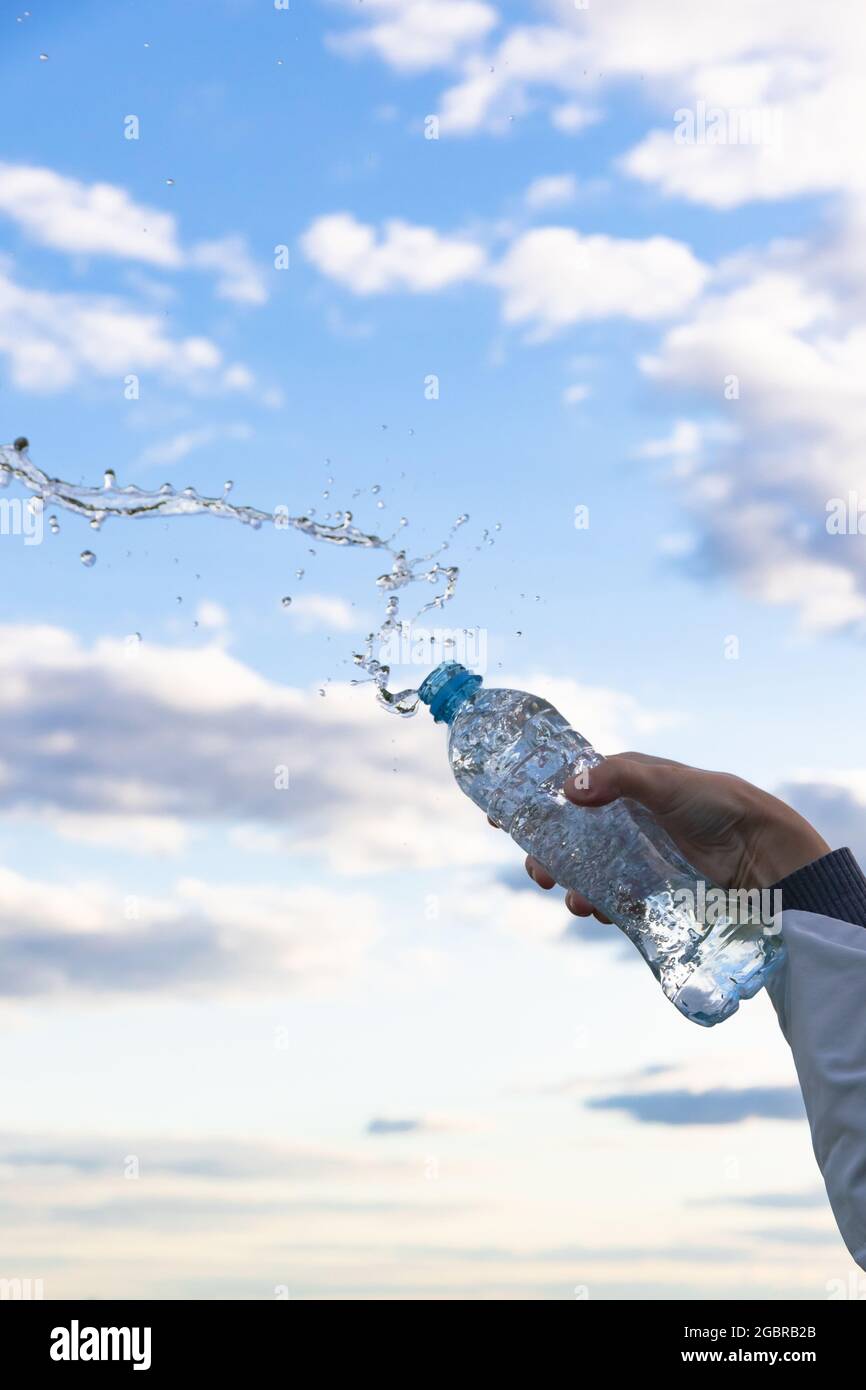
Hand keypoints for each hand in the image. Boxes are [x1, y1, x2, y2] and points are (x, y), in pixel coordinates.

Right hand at [522, 751, 829, 922]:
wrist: (761, 853)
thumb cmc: (715, 803)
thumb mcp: (665, 782)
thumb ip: (619, 779)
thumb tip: (570, 789)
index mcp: (621, 784)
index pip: (565, 790)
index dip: (534, 804)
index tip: (501, 819)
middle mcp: (622, 820)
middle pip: (567, 838)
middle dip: (544, 855)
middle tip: (537, 871)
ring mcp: (633, 856)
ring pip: (584, 871)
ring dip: (569, 885)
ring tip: (573, 900)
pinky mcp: (647, 888)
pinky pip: (609, 898)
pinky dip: (597, 904)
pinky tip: (597, 910)